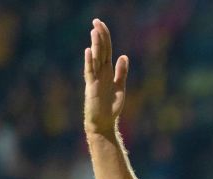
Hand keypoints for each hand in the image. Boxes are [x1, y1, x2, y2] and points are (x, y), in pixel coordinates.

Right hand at [84, 18, 128, 135]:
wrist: (103, 122)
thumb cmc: (110, 106)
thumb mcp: (120, 87)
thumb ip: (122, 72)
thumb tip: (124, 56)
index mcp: (107, 71)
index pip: (106, 51)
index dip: (105, 38)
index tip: (101, 25)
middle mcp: (100, 73)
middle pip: (100, 51)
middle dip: (99, 37)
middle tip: (96, 21)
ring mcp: (94, 79)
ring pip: (95, 59)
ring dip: (95, 45)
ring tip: (94, 32)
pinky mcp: (91, 87)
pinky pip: (90, 72)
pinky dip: (89, 62)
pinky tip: (88, 52)